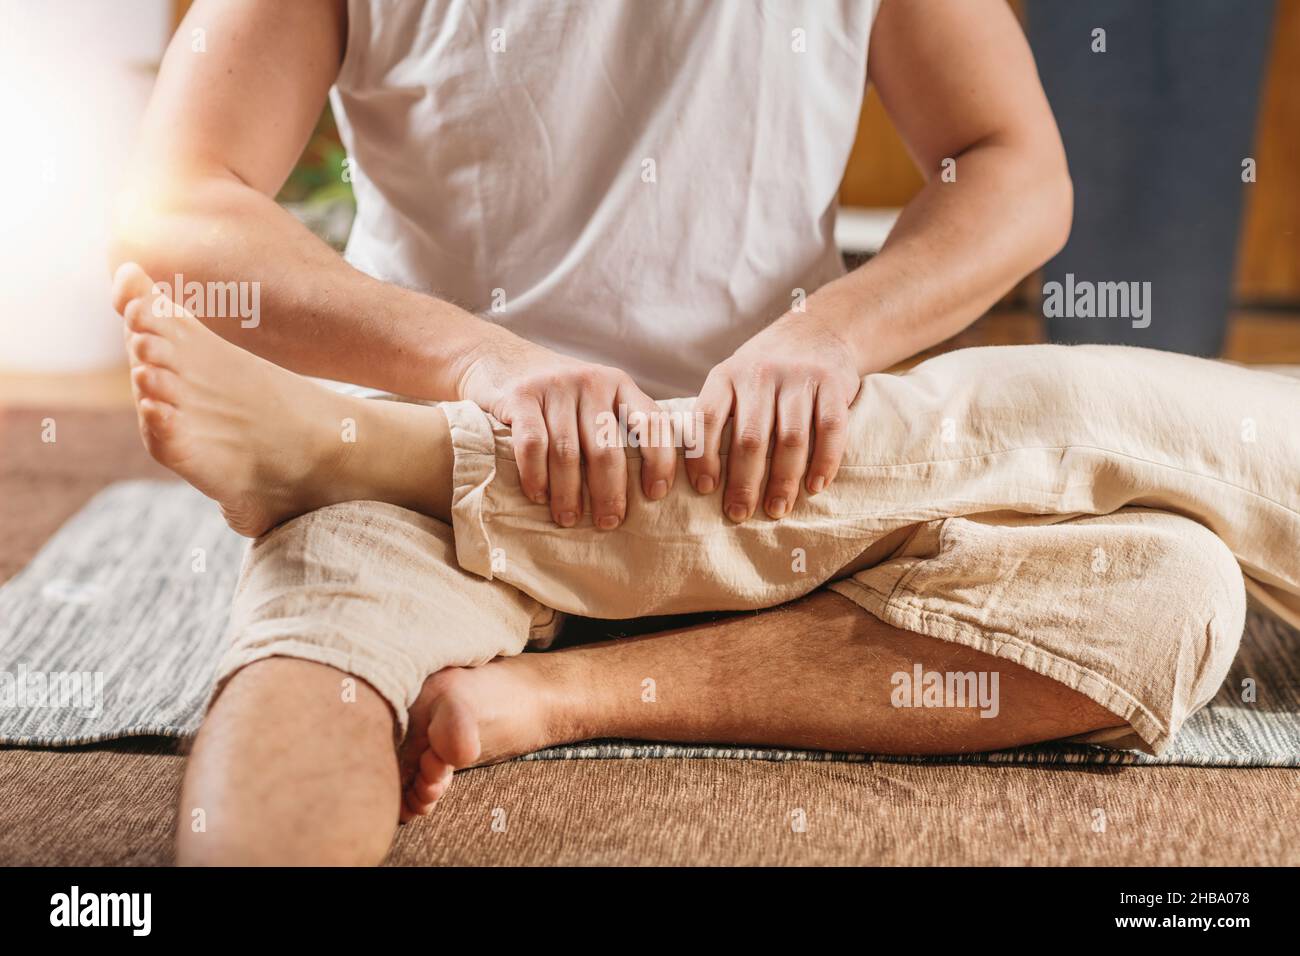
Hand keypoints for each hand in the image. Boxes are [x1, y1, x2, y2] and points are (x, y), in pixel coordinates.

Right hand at [455, 334, 675, 528]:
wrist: (498, 358)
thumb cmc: (557, 398)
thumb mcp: (595, 401)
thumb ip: (617, 429)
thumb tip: (647, 494)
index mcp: (620, 385)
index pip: (653, 422)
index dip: (661, 460)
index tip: (657, 494)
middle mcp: (592, 381)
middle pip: (607, 448)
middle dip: (609, 492)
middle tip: (608, 523)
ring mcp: (556, 385)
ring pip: (568, 452)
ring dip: (569, 493)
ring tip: (568, 519)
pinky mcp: (521, 395)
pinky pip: (533, 444)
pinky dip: (536, 475)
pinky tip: (538, 496)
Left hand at [686, 316, 861, 521]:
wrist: (817, 330)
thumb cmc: (764, 371)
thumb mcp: (732, 380)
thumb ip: (718, 417)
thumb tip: (700, 479)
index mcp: (726, 376)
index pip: (707, 418)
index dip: (703, 457)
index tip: (704, 490)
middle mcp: (759, 373)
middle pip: (750, 438)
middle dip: (744, 482)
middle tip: (739, 513)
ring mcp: (798, 377)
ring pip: (791, 439)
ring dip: (784, 481)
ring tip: (777, 509)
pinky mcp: (832, 383)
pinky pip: (830, 429)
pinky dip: (824, 462)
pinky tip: (815, 486)